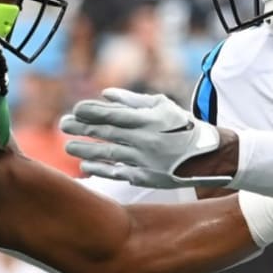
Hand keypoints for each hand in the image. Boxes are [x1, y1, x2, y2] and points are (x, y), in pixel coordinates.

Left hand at [60, 88, 229, 187]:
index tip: (76, 109)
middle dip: (82, 128)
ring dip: (86, 151)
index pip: (113, 115)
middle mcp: (144, 140)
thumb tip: (105, 95)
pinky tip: (85, 167)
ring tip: (68, 147)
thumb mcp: (162, 106)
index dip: (91, 112)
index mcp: (148, 120)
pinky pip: (118, 173)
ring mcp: (144, 160)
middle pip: (106, 133)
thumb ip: (132, 101)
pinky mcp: (146, 177)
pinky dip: (101, 170)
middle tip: (63, 124)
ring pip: (108, 155)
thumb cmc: (183, 125)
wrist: (209, 156)